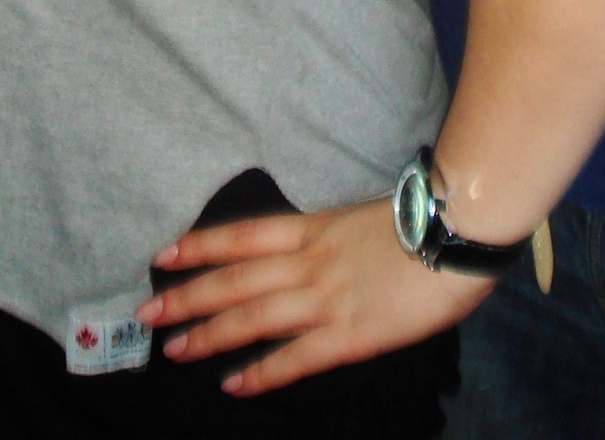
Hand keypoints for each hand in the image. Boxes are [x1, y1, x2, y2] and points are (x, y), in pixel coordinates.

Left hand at [138, 198, 491, 396]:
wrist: (458, 229)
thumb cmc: (422, 221)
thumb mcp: (363, 219)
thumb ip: (332, 238)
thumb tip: (308, 252)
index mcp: (315, 227)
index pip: (244, 235)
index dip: (201, 244)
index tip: (164, 252)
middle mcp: (310, 261)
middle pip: (235, 278)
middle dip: (188, 295)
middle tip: (146, 312)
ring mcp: (326, 298)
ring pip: (253, 317)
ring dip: (209, 335)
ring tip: (174, 350)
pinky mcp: (348, 334)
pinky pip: (294, 358)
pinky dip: (261, 372)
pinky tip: (233, 386)